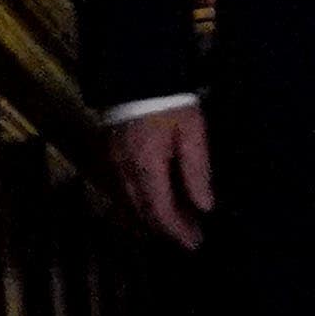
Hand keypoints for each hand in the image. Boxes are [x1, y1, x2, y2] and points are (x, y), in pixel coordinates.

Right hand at [111, 100, 211, 248]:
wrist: (137, 71)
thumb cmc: (171, 101)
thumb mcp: (193, 133)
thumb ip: (197, 171)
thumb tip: (205, 207)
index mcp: (146, 168)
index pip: (160, 212)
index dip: (177, 231)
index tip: (194, 243)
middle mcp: (124, 172)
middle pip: (143, 212)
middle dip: (166, 228)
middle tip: (190, 237)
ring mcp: (113, 163)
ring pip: (130, 204)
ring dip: (153, 217)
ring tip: (178, 223)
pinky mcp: (110, 154)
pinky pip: (123, 190)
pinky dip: (140, 203)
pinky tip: (156, 201)